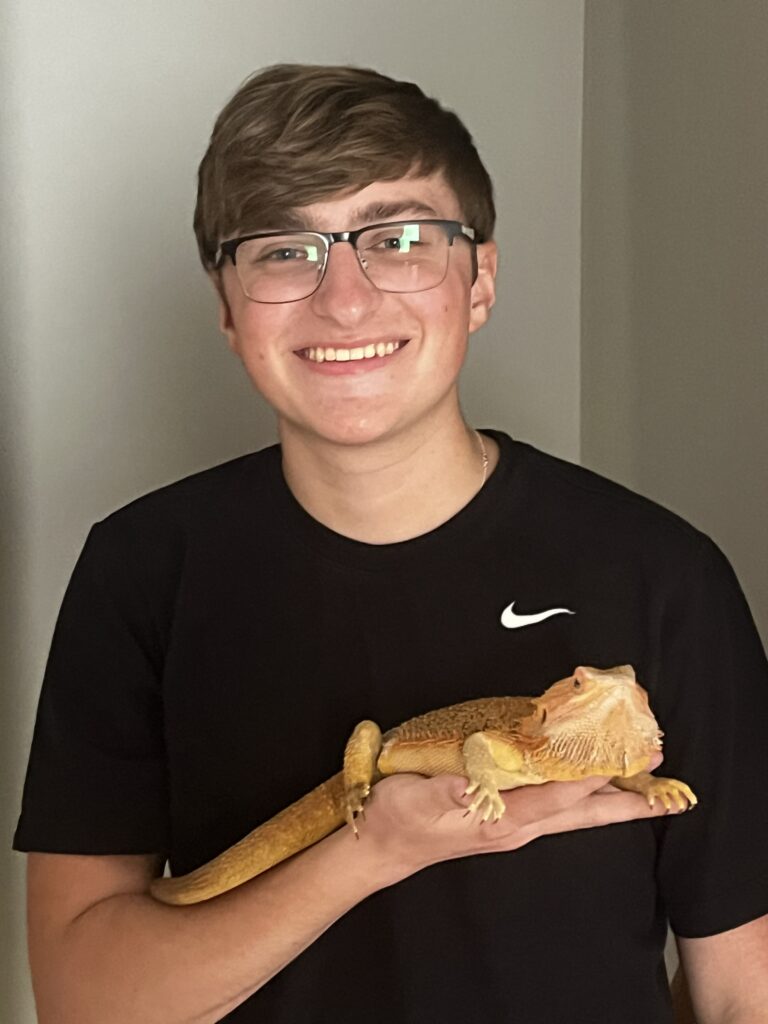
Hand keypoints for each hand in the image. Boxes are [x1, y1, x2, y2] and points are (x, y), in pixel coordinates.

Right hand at [356, 753, 674, 880]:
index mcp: (501, 821)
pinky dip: (582, 793)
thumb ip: (449, 790)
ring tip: (646, 786)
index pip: (559, 796)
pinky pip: (556, 805)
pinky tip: (591, 783)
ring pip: (574, 810)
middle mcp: (516, 825)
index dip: (593, 776)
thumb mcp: (418, 799)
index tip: (625, 758)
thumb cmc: (398, 819)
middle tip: (664, 784)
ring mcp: (514, 824)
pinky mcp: (507, 817)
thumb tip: (478, 780)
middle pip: (581, 811)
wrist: (381, 845)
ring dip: (611, 797)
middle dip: (624, 798)